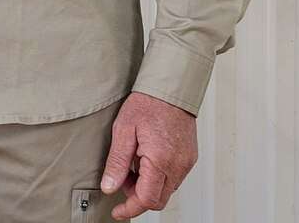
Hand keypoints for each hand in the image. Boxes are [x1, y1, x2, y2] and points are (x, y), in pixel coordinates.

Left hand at [101, 92, 198, 218]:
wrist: (170, 88)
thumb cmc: (148, 104)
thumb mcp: (123, 131)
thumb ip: (116, 163)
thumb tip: (109, 187)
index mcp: (161, 160)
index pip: (147, 200)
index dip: (130, 208)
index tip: (118, 211)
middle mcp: (178, 165)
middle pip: (158, 200)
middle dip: (137, 197)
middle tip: (122, 180)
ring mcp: (186, 162)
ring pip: (166, 190)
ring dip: (147, 186)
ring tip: (133, 163)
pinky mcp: (189, 158)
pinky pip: (173, 178)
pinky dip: (158, 176)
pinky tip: (146, 159)